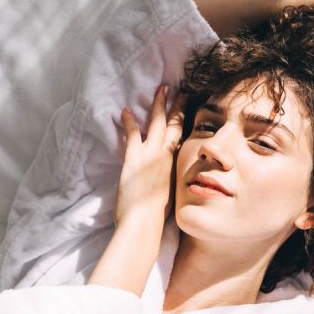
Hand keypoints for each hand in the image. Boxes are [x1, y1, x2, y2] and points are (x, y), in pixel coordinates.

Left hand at [114, 83, 185, 227]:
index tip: (188, 111)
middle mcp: (167, 158)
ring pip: (158, 123)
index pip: (182, 139)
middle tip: (180, 91)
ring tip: (160, 89)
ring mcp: (152, 155)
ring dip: (159, 105)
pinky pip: (133, 134)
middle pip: (176, 125)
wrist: (144, 224)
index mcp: (176, 167)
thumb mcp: (168, 199)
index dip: (185, 123)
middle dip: (178, 106)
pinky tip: (125, 111)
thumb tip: (164, 185)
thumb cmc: (155, 218)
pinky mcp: (135, 158)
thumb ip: (167, 186)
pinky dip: (129, 121)